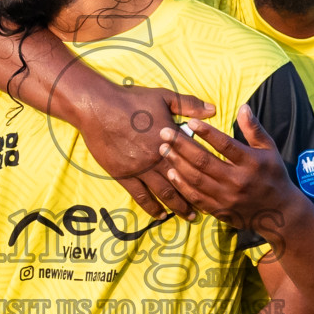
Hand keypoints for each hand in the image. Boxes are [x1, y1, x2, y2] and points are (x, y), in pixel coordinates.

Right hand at [72, 83, 213, 219]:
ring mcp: (140, 169)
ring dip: (177, 206)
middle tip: (206, 209)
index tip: (215, 185)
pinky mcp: (124, 175)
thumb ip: (189, 104)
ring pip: (163, 192)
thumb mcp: (163, 97)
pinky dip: (151, 206)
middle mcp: (158, 158)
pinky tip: (159, 214)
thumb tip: (213, 110)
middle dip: (195, 197)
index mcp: (171, 140)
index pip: (193, 162)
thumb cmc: (130, 100)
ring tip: (187, 216)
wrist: (98, 107)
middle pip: (182, 182)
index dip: (205, 175)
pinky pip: (140, 195)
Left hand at [159, 106, 297, 238]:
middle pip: (204, 161)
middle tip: (164, 133)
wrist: (279, 212)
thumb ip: (254, 129)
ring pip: (196, 179)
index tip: (190, 121)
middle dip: (181, 146)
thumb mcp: (269, 149)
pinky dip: (182, 185)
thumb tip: (243, 107)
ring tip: (163, 149)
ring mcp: (227, 198)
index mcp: (251, 163)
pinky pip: (196, 197)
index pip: (225, 145)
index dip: (207, 133)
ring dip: (177, 163)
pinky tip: (171, 172)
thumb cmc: (273, 175)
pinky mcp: (219, 210)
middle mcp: (238, 181)